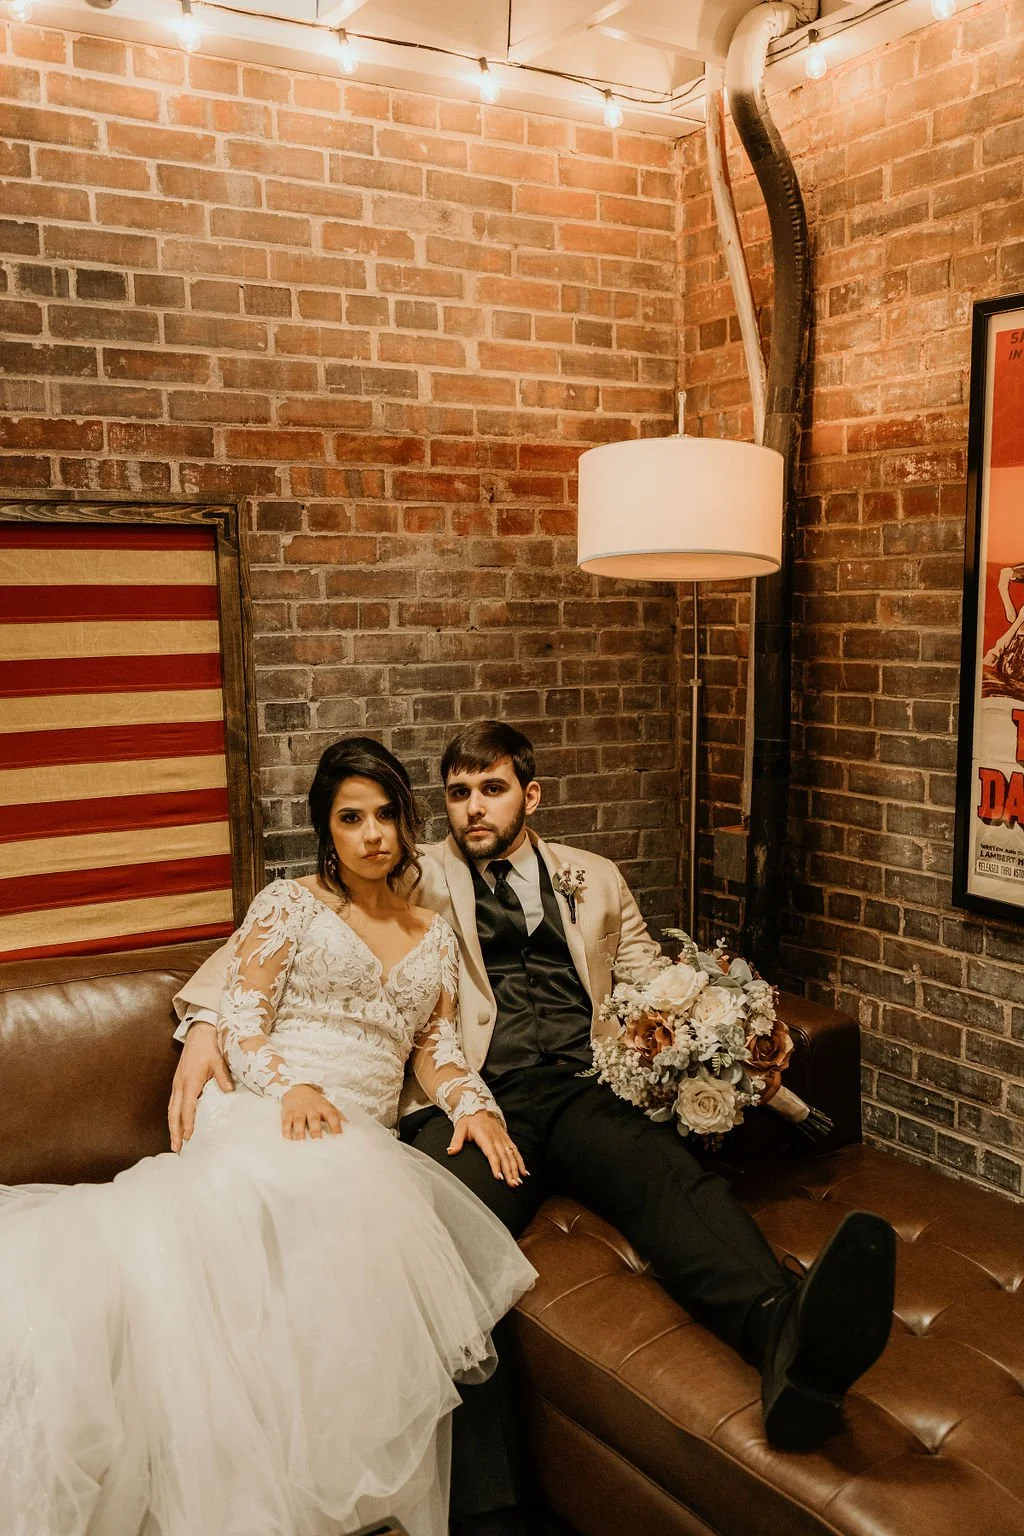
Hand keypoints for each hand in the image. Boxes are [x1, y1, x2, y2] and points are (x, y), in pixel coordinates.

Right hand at [169, 1022, 232, 1152]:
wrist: (200, 1032)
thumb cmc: (210, 1046)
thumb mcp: (219, 1060)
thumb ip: (223, 1076)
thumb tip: (229, 1091)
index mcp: (190, 1081)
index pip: (187, 1107)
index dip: (187, 1123)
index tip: (188, 1137)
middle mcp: (180, 1084)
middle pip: (174, 1112)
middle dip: (174, 1131)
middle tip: (176, 1148)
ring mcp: (177, 1083)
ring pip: (171, 1108)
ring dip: (172, 1126)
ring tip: (175, 1141)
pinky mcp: (178, 1081)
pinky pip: (173, 1102)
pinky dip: (173, 1115)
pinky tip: (177, 1123)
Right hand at [281, 1084, 344, 1140]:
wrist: (299, 1089)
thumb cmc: (316, 1103)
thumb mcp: (329, 1107)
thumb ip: (339, 1118)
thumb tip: (351, 1130)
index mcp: (324, 1107)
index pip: (332, 1116)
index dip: (336, 1126)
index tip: (338, 1137)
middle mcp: (311, 1109)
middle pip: (314, 1119)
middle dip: (316, 1131)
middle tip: (318, 1142)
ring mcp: (299, 1111)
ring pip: (299, 1121)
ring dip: (300, 1133)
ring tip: (301, 1143)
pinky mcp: (288, 1114)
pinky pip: (286, 1123)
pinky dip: (286, 1132)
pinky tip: (288, 1140)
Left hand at [448, 1111, 527, 1186]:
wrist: (479, 1107)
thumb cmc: (468, 1120)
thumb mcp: (460, 1129)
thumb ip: (456, 1141)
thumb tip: (450, 1152)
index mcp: (485, 1136)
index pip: (491, 1153)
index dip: (495, 1165)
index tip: (498, 1177)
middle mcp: (496, 1138)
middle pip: (504, 1157)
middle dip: (509, 1171)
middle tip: (513, 1184)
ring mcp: (503, 1138)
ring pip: (511, 1155)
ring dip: (516, 1168)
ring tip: (519, 1181)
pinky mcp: (506, 1139)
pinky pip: (515, 1151)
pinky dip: (520, 1161)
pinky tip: (524, 1171)